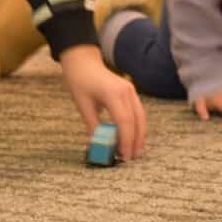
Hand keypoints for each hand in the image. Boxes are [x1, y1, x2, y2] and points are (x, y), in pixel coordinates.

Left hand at [59, 44, 145, 160]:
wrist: (83, 62)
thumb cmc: (79, 81)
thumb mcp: (83, 105)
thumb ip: (92, 127)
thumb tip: (96, 147)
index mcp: (112, 93)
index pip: (124, 121)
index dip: (125, 140)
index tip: (123, 156)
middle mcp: (126, 91)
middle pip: (136, 121)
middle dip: (135, 142)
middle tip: (130, 159)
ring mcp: (130, 90)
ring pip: (141, 117)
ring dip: (139, 136)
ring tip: (133, 152)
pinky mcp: (131, 92)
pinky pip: (138, 112)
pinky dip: (137, 126)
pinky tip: (133, 138)